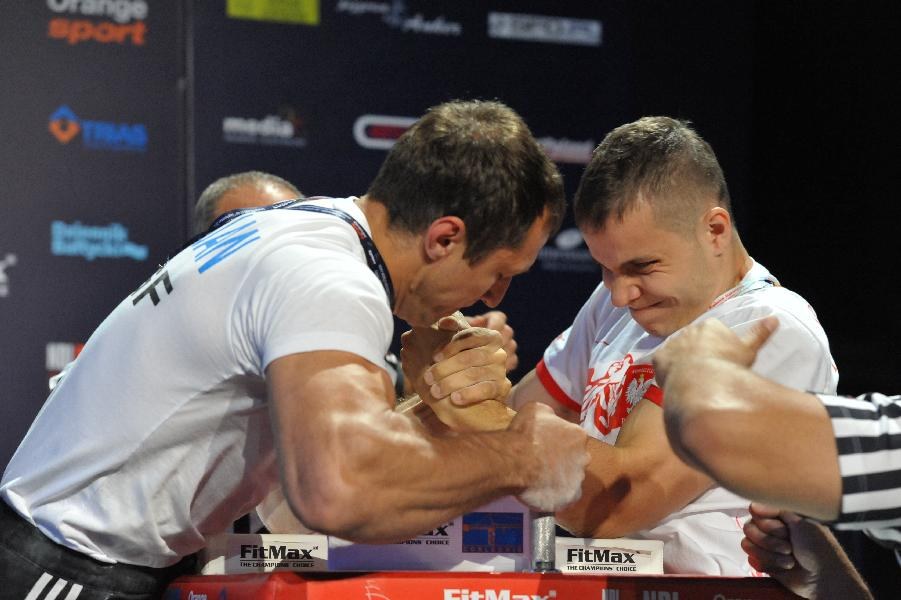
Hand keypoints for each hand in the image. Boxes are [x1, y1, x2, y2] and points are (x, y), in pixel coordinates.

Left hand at [400, 312, 510, 406]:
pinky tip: (454, 399)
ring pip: (474, 374)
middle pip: (469, 357)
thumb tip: (444, 322)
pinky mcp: (503, 387)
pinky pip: (486, 389)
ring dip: (451, 383)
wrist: (470, 396)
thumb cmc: (457, 365)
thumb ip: (448, 330)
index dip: (450, 346)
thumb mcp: (452, 347)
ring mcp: (501, 370)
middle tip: (428, 378)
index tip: (434, 357)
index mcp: (488, 336)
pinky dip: (469, 394)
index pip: (469, 336)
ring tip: (435, 391)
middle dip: (445, 368)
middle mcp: (498, 352)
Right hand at [510, 402, 588, 511]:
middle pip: (576, 459)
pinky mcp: (570, 498)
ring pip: (571, 479)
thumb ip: (549, 415)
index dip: (560, 442)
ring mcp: (578, 479)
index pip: (574, 439)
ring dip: (559, 479)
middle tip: (544, 462)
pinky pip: (566, 498)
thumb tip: (550, 418)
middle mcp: (584, 457)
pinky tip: (542, 492)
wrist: (515, 461)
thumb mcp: (535, 410)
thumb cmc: (524, 434)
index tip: (547, 446)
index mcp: (578, 435)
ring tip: (540, 479)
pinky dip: (556, 496)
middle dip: (563, 461)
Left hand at [653, 316, 777, 384]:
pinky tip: (677, 382)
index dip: (718, 347)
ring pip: (677, 352)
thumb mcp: (748, 349)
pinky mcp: (659, 358)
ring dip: (682, 362)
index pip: (713, 332)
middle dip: (699, 353)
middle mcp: (688, 330)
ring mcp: (672, 343)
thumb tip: (774, 319)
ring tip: (694, 379)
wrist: (702, 381)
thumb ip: (759, 333)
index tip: (722, 360)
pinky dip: (667, 371)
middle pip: (694, 341)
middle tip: (708, 371)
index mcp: (710, 326)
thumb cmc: (729, 365)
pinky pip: (663, 364)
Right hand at [741, 503, 870, 598]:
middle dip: (770, 541)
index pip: (755, 511)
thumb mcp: (801, 522)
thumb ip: (776, 509)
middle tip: (789, 547)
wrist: (824, 579)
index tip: (784, 529)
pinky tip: (783, 567)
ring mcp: (767, 547)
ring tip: (790, 560)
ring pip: (747, 544)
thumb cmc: (818, 548)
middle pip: (749, 528)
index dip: (766, 522)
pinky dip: (768, 565)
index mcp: (781, 516)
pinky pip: (751, 560)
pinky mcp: (764, 563)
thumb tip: (753, 505)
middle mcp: (772, 529)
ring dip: (770, 554)